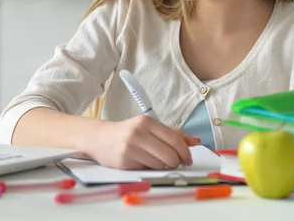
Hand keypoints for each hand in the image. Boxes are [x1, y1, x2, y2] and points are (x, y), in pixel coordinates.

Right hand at [84, 115, 200, 169]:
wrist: (98, 138)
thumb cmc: (126, 133)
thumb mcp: (148, 128)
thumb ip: (172, 133)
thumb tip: (195, 141)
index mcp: (147, 122)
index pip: (175, 139)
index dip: (185, 152)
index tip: (187, 159)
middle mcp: (139, 133)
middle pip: (171, 155)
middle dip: (176, 162)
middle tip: (173, 163)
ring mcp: (131, 147)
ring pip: (161, 165)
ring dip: (162, 167)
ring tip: (154, 161)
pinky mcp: (125, 161)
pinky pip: (148, 170)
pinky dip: (150, 169)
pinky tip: (142, 163)